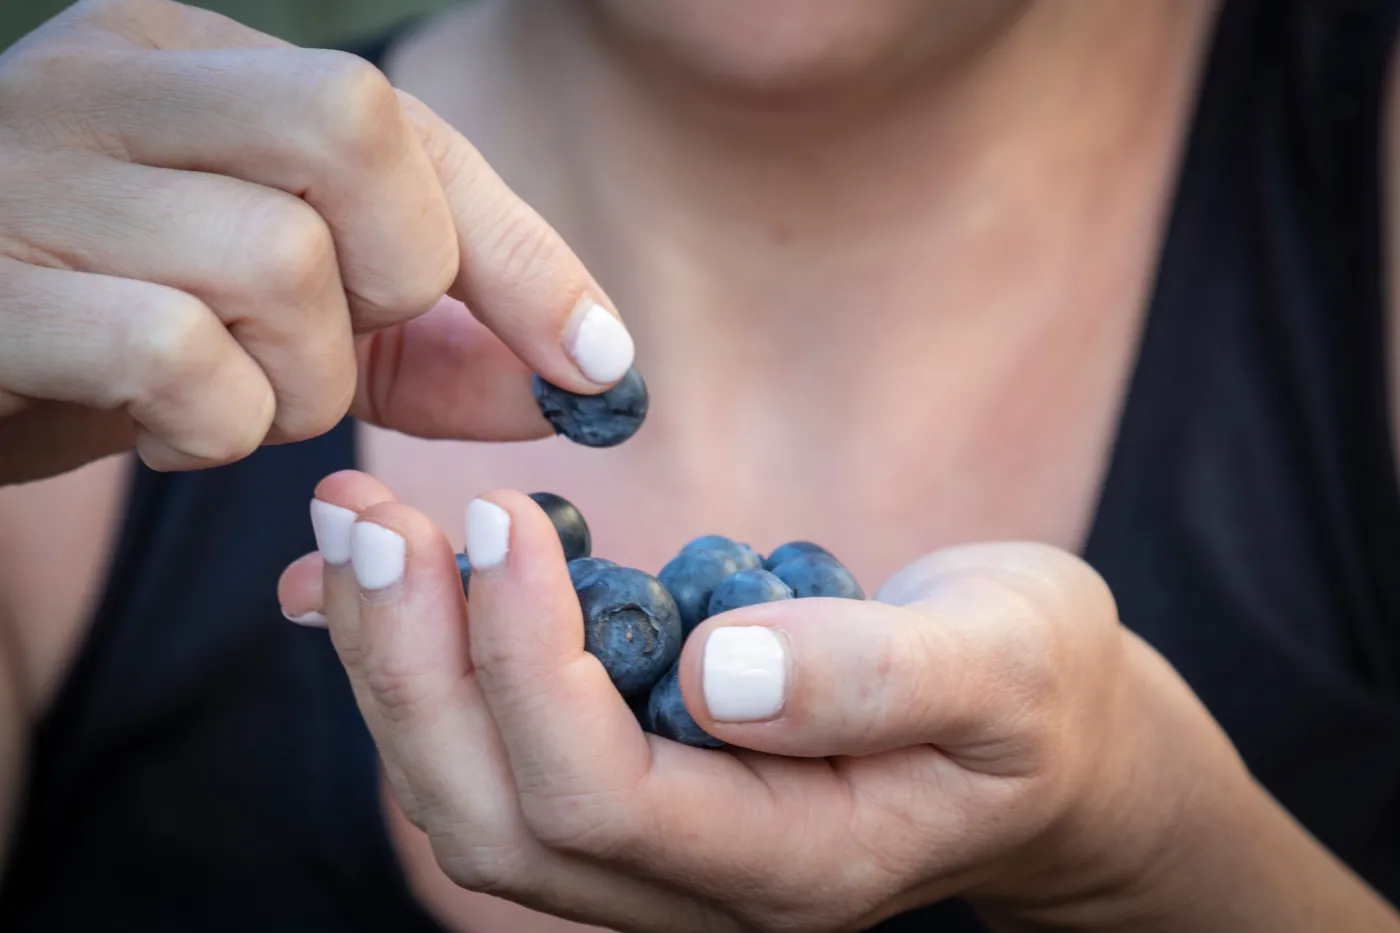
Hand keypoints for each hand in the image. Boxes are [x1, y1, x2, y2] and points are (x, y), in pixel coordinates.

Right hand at [0, 0, 632, 484]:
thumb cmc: (123, 341)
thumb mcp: (292, 325)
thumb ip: (432, 343)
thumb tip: (590, 376)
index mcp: (180, 57)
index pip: (400, 119)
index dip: (518, 252)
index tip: (596, 363)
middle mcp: (99, 81)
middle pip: (349, 132)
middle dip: (393, 278)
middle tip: (335, 348)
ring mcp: (23, 176)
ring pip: (274, 258)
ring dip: (299, 380)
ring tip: (240, 400)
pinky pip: (170, 352)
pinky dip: (211, 424)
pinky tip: (168, 428)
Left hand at [279, 471, 1251, 932]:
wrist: (1038, 734)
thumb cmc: (1033, 688)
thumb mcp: (1003, 662)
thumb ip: (875, 679)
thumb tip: (720, 674)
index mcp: (795, 864)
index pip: (604, 795)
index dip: (528, 662)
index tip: (502, 518)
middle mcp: (699, 888)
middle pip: (497, 816)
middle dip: (412, 666)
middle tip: (366, 517)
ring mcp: (655, 856)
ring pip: (469, 798)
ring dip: (390, 664)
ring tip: (352, 529)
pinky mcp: (631, 795)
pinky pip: (486, 757)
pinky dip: (415, 667)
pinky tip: (372, 581)